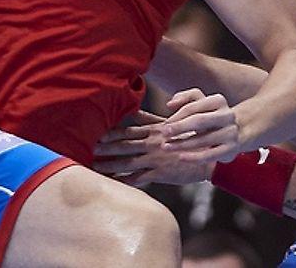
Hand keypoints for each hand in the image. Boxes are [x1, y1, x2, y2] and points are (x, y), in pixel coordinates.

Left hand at [94, 111, 211, 185]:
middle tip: (88, 149)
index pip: (128, 130)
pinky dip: (123, 181)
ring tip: (94, 166)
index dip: (111, 132)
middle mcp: (152, 144)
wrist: (208, 157)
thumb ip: (150, 119)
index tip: (97, 133)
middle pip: (123, 146)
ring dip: (110, 165)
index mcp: (155, 130)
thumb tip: (134, 111)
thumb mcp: (171, 123)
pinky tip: (111, 183)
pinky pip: (137, 179)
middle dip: (105, 148)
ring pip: (127, 163)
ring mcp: (155, 160)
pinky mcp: (159, 174)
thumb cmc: (189, 138)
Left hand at [159, 88, 242, 163]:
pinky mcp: (230, 149)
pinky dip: (194, 157)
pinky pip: (210, 154)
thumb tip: (169, 104)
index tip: (164, 125)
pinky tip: (180, 157)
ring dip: (182, 144)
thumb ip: (185, 98)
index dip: (176, 116)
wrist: (239, 132)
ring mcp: (230, 133)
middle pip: (199, 120)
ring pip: (203, 139)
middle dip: (179, 127)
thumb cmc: (211, 117)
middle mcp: (226, 115)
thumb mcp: (202, 103)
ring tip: (166, 147)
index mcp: (218, 101)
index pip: (193, 106)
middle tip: (163, 133)